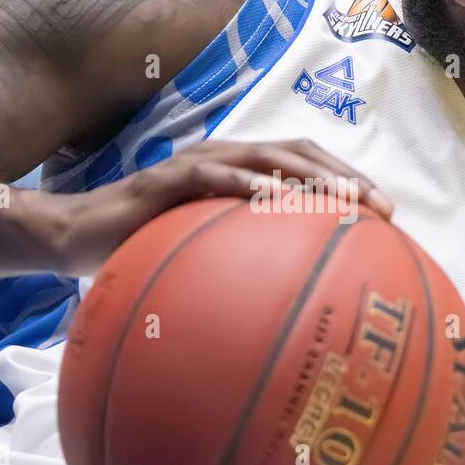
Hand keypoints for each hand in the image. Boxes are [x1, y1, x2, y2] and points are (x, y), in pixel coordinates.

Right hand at [33, 138, 393, 276]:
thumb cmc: (142, 251)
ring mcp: (195, 164)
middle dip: (345, 175)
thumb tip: (288, 313)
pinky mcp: (165, 180)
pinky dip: (247, 183)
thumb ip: (240, 268)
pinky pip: (212, 176)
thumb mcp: (200, 258)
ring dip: (310, 173)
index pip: (303, 163)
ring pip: (265, 155)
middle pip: (297, 152)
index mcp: (237, 172)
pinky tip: (275, 199)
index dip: (347, 179)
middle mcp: (222, 158)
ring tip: (346, 197)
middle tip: (383, 208)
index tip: (386, 213)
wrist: (77, 238)